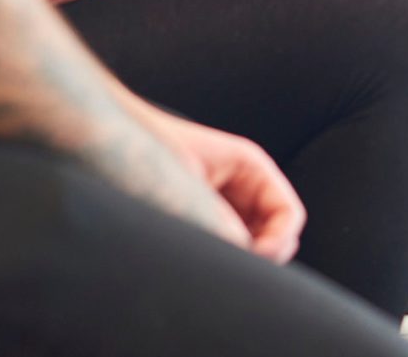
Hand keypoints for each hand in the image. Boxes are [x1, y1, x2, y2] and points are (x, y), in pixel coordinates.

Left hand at [143, 107, 304, 262]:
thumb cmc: (152, 149)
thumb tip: (238, 250)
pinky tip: (206, 258)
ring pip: (257, 244)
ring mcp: (229, 205)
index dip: (279, 240)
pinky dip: (228, 257)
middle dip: (265, 254)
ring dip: (245, 257)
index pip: (289, 213)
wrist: (118, 142)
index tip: (254, 257)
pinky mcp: (209, 220)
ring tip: (217, 261)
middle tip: (234, 265)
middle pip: (279, 233)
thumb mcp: (189, 184)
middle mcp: (246, 187)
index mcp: (251, 167)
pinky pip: (232, 246)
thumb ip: (217, 216)